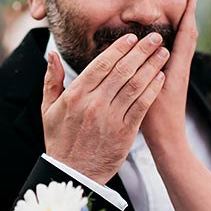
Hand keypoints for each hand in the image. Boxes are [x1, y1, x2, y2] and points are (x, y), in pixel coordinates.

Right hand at [42, 33, 168, 182]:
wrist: (72, 174)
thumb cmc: (60, 140)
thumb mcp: (48, 109)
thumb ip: (51, 80)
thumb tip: (52, 55)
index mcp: (75, 95)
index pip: (101, 65)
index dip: (118, 48)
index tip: (131, 37)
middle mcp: (94, 104)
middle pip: (122, 71)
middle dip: (141, 51)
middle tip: (155, 37)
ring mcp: (110, 118)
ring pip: (135, 85)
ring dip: (152, 66)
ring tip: (163, 53)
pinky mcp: (125, 132)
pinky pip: (142, 106)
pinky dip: (153, 89)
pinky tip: (161, 77)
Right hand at [142, 0, 197, 158]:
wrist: (168, 142)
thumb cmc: (156, 122)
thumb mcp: (147, 93)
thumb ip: (144, 71)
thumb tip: (148, 48)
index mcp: (176, 69)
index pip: (186, 34)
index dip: (189, 14)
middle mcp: (181, 70)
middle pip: (189, 36)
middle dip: (188, 16)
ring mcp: (179, 76)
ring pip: (185, 46)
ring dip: (185, 27)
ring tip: (181, 11)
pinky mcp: (174, 83)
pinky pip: (179, 56)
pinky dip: (178, 42)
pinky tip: (168, 40)